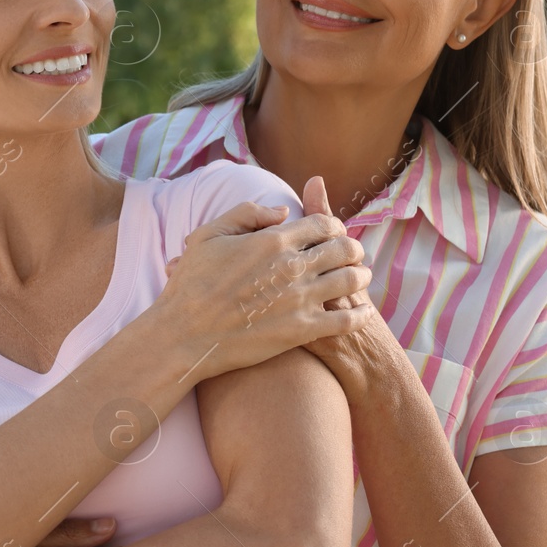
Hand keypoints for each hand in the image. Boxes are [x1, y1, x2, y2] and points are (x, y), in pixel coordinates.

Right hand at [155, 175, 375, 381]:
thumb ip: (247, 214)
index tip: (334, 233)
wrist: (184, 335)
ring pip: (352, 280)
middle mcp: (293, 267)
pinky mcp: (301, 330)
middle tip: (353, 254)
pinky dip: (361, 314)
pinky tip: (363, 312)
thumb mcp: (209, 235)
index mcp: (273, 240)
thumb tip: (284, 212)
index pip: (323, 224)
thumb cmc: (191, 284)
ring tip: (361, 278)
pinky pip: (347, 321)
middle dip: (353, 248)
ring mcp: (300, 300)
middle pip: (345, 249)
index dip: (335, 226)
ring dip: (362, 276)